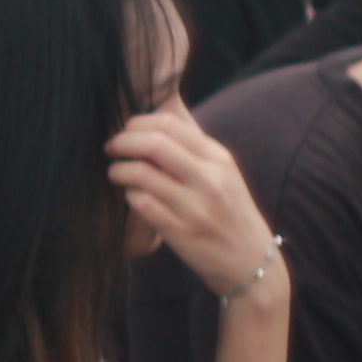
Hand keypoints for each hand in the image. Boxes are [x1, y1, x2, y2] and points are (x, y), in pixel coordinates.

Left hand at [107, 97, 278, 299]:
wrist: (250, 261)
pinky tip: (130, 195)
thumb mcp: (222, 170)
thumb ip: (193, 139)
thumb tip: (167, 100)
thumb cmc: (229, 210)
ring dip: (119, 170)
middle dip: (122, 141)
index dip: (138, 123)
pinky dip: (128, 195)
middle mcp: (209, 179)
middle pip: (153, 144)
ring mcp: (194, 206)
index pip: (170, 124)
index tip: (126, 130)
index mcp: (219, 158)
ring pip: (141, 174)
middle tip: (111, 147)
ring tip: (116, 172)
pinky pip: (140, 203)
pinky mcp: (179, 232)